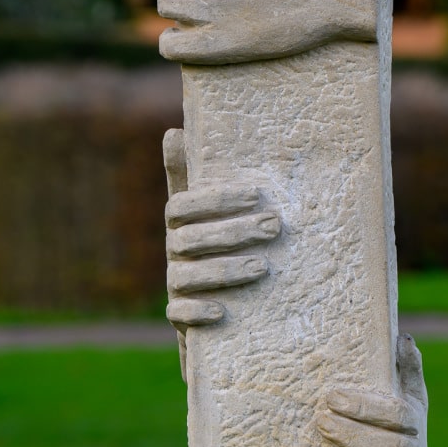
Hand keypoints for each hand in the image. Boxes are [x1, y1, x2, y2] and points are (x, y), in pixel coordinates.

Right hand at [165, 182, 279, 330]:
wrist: (221, 305)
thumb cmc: (222, 243)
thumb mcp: (214, 211)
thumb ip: (199, 176)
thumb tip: (173, 130)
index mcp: (180, 223)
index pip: (182, 205)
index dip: (215, 199)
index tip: (255, 194)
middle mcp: (173, 251)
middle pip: (191, 239)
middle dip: (234, 232)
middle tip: (274, 226)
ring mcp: (175, 283)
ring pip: (187, 276)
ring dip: (225, 271)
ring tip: (263, 268)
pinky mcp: (179, 315)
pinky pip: (178, 315)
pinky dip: (197, 312)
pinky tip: (222, 312)